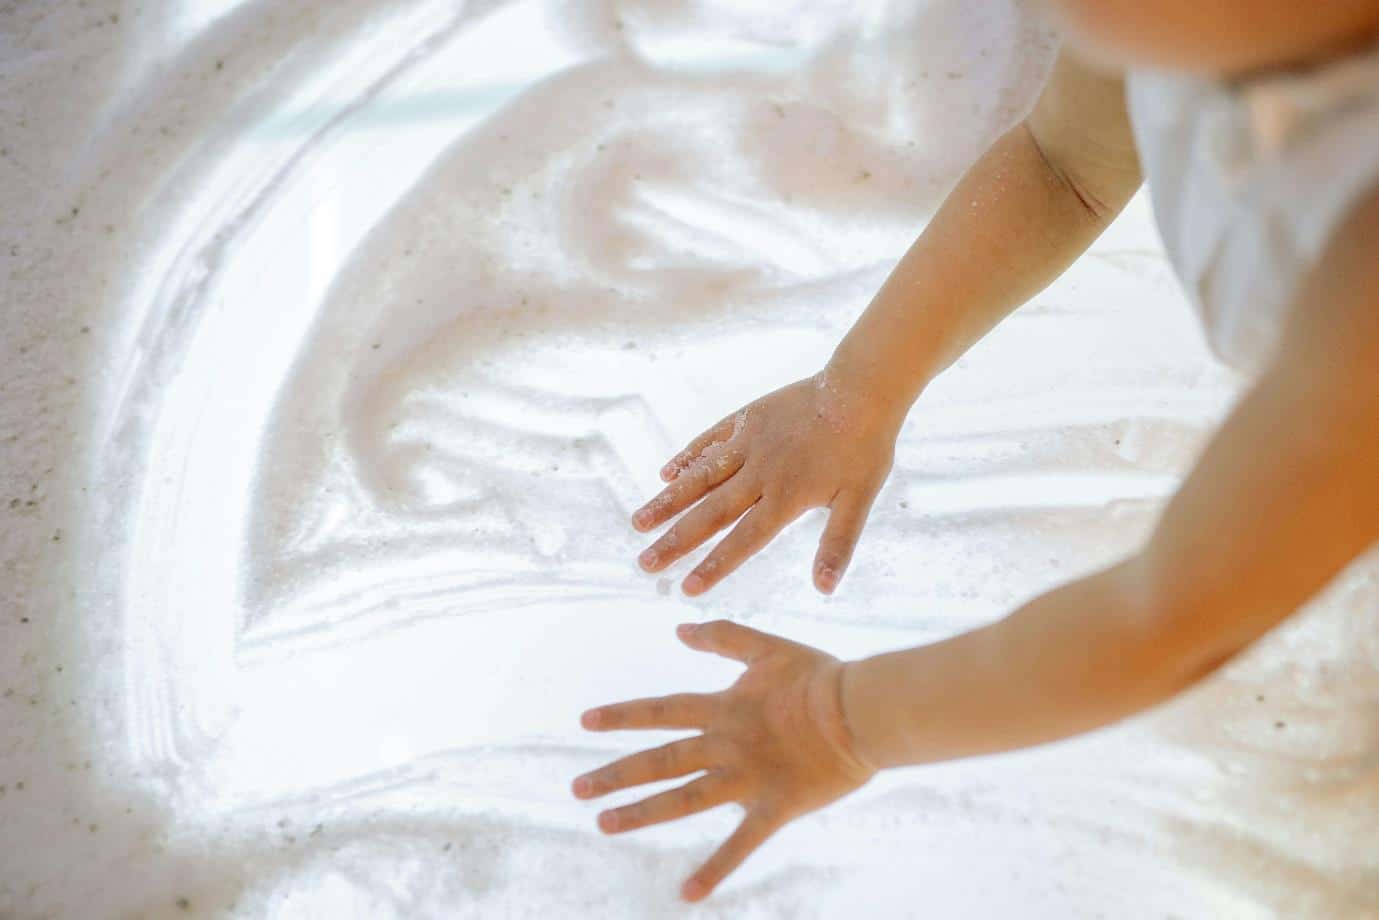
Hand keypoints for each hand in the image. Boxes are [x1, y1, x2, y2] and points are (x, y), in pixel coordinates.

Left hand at [573, 620, 874, 901]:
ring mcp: (747, 778)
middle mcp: (726, 744)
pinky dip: (714, 870)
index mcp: (724, 708)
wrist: (861, 710)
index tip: (585, 722)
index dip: (623, 716)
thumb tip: (680, 627)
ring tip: (605, 824)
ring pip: (684, 799)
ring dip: (642, 813)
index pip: (662, 711)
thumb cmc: (819, 677)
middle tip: (577, 790)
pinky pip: (740, 844)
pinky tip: (687, 894)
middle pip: (661, 760)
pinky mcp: (774, 806)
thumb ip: (723, 637)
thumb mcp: (767, 647)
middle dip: (616, 775)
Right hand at [632, 365, 904, 594]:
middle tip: (645, 562)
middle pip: (710, 513)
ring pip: (700, 477)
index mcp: (785, 497)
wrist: (860, 388)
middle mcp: (759, 472)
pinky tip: (665, 473)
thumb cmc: (864, 448)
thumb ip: (837, 544)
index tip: (687, 587)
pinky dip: (686, 457)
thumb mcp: (859, 500)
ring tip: (639, 522)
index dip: (715, 565)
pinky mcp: (746, 418)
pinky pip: (709, 440)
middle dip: (675, 541)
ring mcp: (748, 443)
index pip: (743, 539)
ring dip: (668, 501)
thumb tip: (824, 589)